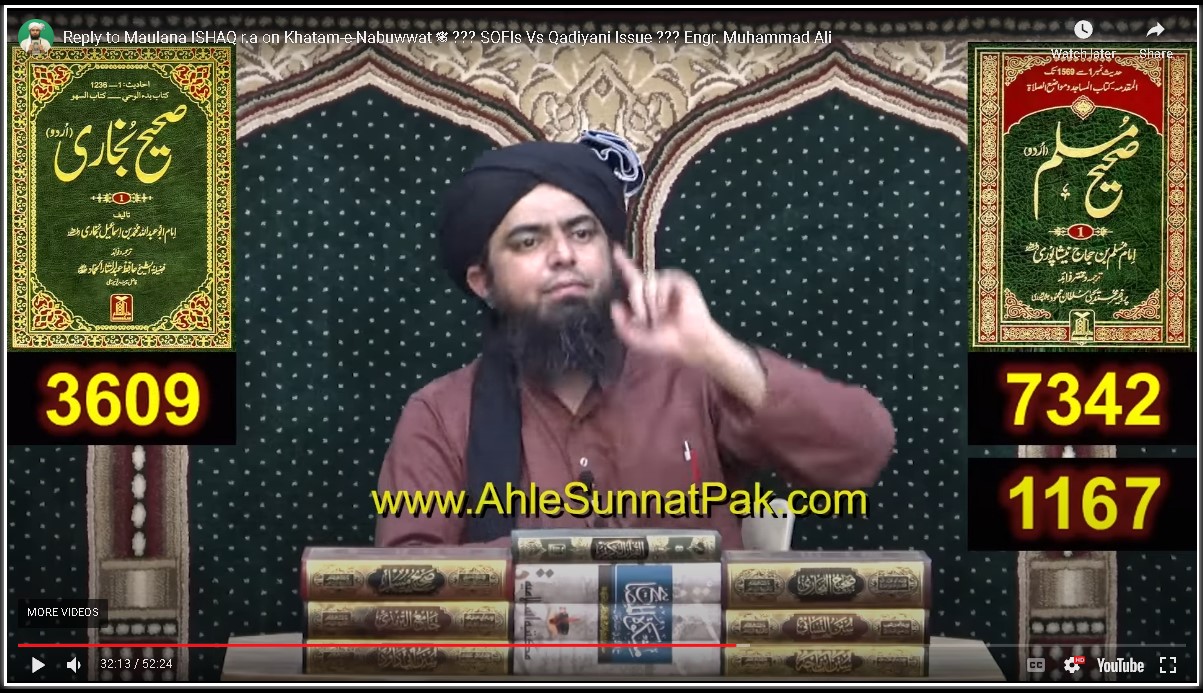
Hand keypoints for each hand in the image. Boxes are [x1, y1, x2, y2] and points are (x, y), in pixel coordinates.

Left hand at [610, 247, 718, 365]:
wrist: (687, 342)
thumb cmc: (664, 342)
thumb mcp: (634, 337)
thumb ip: (620, 323)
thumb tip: (614, 304)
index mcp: (644, 295)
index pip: (630, 275)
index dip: (622, 262)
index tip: (614, 248)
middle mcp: (655, 284)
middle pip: (635, 284)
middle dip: (639, 305)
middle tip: (650, 321)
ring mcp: (667, 281)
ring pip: (647, 285)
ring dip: (652, 306)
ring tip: (664, 317)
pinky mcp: (679, 280)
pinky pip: (661, 284)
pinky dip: (663, 300)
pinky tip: (672, 309)